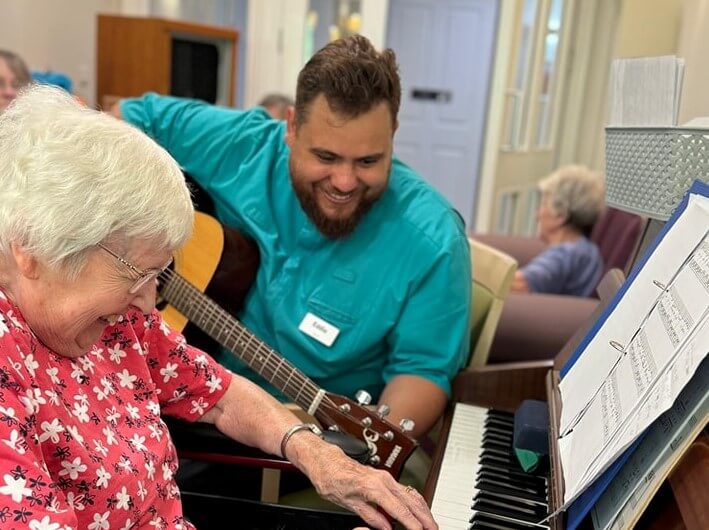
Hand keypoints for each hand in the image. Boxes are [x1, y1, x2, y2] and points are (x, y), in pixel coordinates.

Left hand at [300, 442, 436, 529]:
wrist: (327, 462)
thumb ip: (370, 516)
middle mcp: (383, 479)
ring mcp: (385, 477)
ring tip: (428, 522)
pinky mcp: (385, 478)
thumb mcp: (348, 503)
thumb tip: (385, 527)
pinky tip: (417, 510)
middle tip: (433, 529)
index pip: (398, 509)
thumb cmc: (333, 478)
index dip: (411, 523)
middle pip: (410, 500)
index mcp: (374, 486)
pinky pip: (404, 490)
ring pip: (410, 494)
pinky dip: (414, 502)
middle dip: (424, 516)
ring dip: (422, 509)